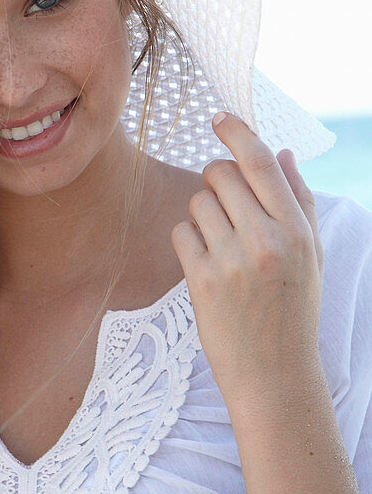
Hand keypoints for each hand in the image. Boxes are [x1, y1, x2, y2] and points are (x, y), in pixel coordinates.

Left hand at [170, 111, 323, 406]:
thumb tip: (282, 152)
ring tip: (221, 245)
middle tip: (224, 205)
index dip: (236, 132)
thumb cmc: (294, 311)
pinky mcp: (201, 280)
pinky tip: (206, 265)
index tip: (218, 117)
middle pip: (220, 174)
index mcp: (297, 230)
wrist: (275, 376)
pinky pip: (181, 233)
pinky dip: (188, 241)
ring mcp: (231, 260)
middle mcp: (266, 240)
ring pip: (196, 202)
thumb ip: (298, 201)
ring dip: (202, 214)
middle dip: (216, 180)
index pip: (261, 162)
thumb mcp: (312, 256)